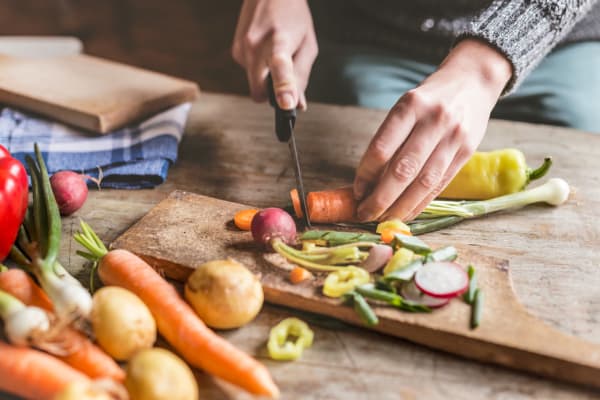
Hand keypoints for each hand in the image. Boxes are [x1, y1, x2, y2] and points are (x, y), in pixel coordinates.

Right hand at [232, 0, 317, 109]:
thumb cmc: (292, 17)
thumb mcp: (307, 45)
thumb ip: (302, 76)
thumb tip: (297, 105)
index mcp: (279, 41)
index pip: (280, 66)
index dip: (283, 87)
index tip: (286, 104)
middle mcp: (255, 45)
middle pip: (259, 91)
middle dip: (271, 95)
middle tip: (286, 82)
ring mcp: (241, 48)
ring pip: (254, 84)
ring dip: (266, 78)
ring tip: (276, 54)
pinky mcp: (235, 52)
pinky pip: (250, 74)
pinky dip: (260, 69)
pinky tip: (265, 50)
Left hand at [353, 39, 511, 221]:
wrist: (473, 81)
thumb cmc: (430, 98)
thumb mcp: (406, 106)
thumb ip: (390, 139)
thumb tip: (367, 182)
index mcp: (411, 105)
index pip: (382, 148)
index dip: (366, 175)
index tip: (356, 191)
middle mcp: (434, 120)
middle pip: (403, 170)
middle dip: (380, 198)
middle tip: (364, 214)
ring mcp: (453, 137)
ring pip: (423, 182)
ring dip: (400, 207)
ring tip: (383, 219)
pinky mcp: (467, 152)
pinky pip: (440, 185)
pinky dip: (420, 203)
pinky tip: (406, 213)